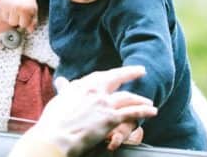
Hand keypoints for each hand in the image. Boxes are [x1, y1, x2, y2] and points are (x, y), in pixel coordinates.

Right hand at [0, 0, 37, 32]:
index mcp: (24, 9)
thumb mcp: (33, 11)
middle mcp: (14, 7)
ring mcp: (5, 4)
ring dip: (10, 16)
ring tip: (14, 9)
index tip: (27, 15)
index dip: (25, 21)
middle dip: (17, 19)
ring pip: (5, 19)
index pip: (23, 25)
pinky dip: (4, 13)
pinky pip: (0, 14)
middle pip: (13, 23)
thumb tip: (30, 31)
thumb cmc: (28, 2)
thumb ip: (33, 22)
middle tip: (20, 12)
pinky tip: (9, 7)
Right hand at [29, 66, 157, 156]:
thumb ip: (65, 90)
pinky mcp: (111, 119)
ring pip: (128, 97)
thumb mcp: (59, 100)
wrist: (57, 136)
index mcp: (82, 85)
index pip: (101, 75)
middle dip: (131, 73)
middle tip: (141, 70)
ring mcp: (104, 104)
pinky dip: (144, 111)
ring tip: (149, 102)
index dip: (113, 72)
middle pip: (117, 78)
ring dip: (140, 99)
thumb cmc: (54, 121)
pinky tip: (152, 111)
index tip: (119, 71)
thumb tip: (61, 82)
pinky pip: (132, 113)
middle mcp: (95, 91)